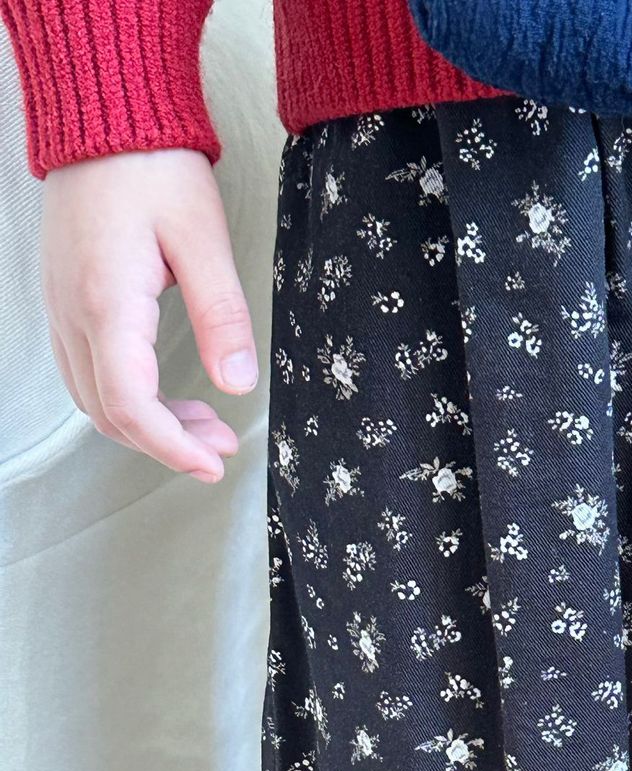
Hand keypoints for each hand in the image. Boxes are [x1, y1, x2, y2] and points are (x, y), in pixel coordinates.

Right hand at [41, 148, 256, 482]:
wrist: (104, 115)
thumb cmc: (152, 165)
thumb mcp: (202, 238)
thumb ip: (221, 315)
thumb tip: (237, 382)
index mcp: (107, 302)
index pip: (131, 406)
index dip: (173, 447)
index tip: (213, 463)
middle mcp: (73, 313)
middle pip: (109, 414)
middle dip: (167, 443)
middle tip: (221, 446)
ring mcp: (62, 308)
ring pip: (94, 399)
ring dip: (147, 425)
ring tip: (205, 424)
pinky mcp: (65, 301)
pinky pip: (87, 372)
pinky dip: (127, 398)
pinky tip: (168, 394)